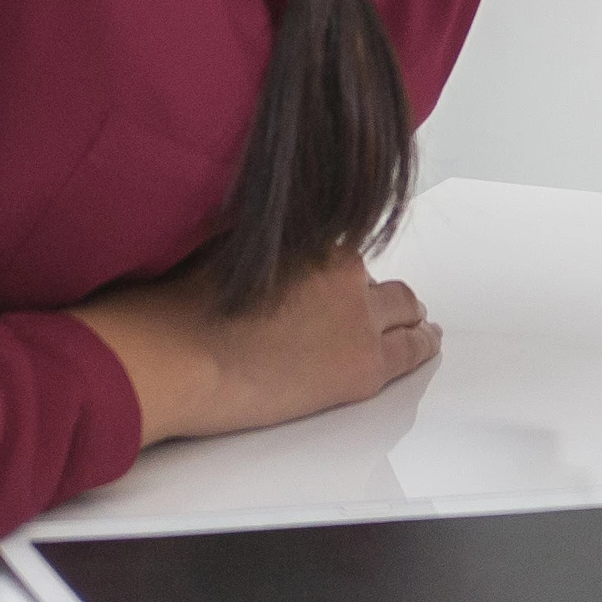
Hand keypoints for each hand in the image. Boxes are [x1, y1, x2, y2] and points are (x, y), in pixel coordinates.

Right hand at [77, 246, 441, 446]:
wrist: (176, 357)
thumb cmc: (176, 308)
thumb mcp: (212, 246)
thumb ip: (251, 244)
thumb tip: (251, 246)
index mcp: (307, 236)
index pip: (339, 254)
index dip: (334, 276)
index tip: (330, 288)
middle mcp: (341, 268)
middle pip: (373, 280)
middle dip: (373, 295)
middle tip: (372, 309)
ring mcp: (357, 317)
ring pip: (402, 309)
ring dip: (405, 317)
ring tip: (413, 324)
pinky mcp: (363, 365)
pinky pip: (410, 350)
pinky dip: (421, 345)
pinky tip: (425, 343)